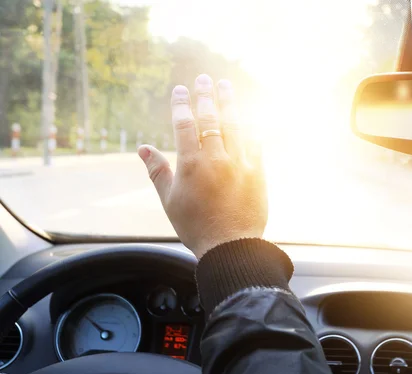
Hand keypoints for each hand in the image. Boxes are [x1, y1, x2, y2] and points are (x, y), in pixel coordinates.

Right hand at [138, 74, 266, 258]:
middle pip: (210, 118)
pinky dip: (250, 127)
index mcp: (191, 164)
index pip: (185, 124)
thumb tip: (143, 148)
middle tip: (204, 78)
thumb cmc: (195, 226)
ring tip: (226, 86)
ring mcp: (239, 164)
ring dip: (229, 103)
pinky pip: (254, 142)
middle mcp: (216, 159)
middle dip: (206, 96)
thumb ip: (157, 171)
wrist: (230, 246)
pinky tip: (247, 116)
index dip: (182, 104)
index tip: (181, 89)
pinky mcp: (258, 172)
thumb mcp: (169, 200)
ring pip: (234, 125)